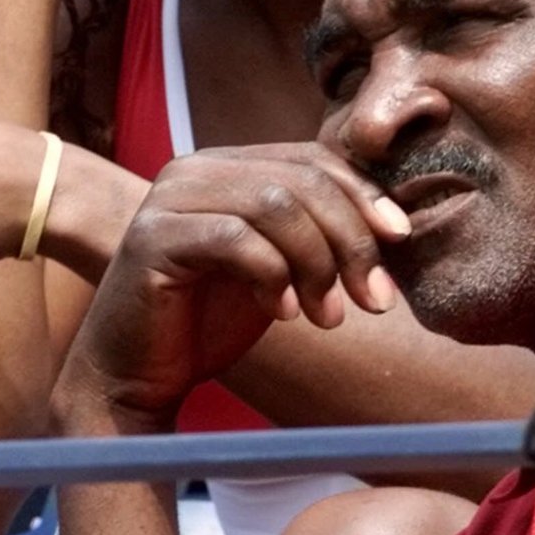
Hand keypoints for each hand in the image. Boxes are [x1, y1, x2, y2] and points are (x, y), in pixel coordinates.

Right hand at [53, 143, 410, 432]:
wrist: (134, 375)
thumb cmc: (209, 321)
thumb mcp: (280, 270)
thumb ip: (319, 236)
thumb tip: (396, 225)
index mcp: (229, 165)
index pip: (313, 159)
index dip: (364, 196)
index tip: (400, 241)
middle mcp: (196, 168)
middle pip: (302, 180)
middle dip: (350, 240)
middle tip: (375, 300)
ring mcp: (169, 197)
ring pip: (275, 205)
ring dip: (318, 263)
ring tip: (330, 316)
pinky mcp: (152, 237)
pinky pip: (236, 239)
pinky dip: (274, 277)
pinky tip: (285, 314)